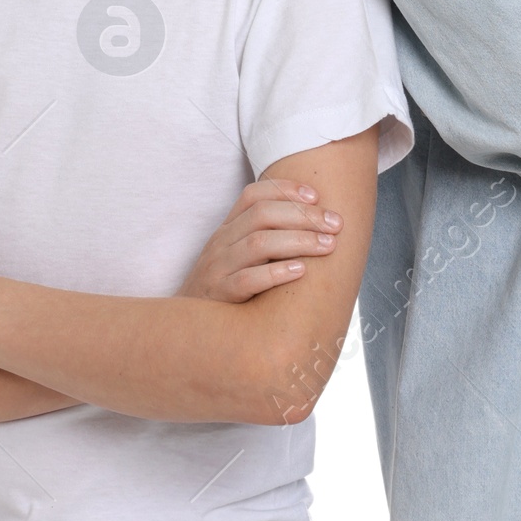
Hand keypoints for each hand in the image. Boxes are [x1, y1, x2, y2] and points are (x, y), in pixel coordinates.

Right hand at [177, 178, 342, 302]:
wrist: (185, 331)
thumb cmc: (223, 291)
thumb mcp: (236, 257)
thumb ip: (265, 239)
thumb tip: (316, 226)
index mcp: (226, 229)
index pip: (252, 195)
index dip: (285, 189)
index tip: (317, 196)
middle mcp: (220, 243)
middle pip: (262, 215)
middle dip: (303, 216)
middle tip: (335, 224)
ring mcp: (217, 269)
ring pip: (258, 243)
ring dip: (298, 240)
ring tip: (328, 245)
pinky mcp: (219, 297)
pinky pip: (246, 280)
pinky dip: (276, 273)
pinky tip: (300, 271)